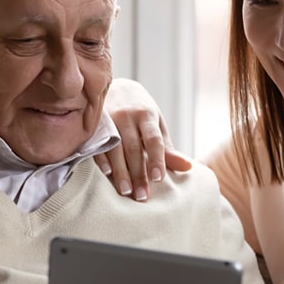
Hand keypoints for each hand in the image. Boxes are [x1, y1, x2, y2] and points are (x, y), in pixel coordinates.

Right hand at [96, 78, 192, 201]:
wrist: (116, 87)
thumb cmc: (141, 112)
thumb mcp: (156, 125)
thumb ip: (167, 148)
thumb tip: (188, 167)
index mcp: (146, 116)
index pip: (153, 140)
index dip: (156, 159)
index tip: (159, 178)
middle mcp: (127, 116)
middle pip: (134, 148)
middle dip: (138, 173)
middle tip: (141, 196)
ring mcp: (109, 119)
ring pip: (115, 148)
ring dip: (120, 171)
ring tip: (126, 191)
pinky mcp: (95, 124)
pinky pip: (97, 143)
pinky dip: (101, 158)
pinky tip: (106, 173)